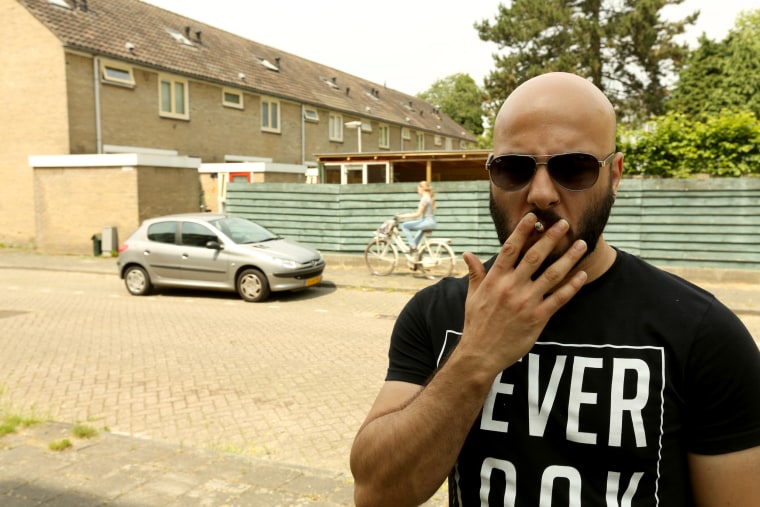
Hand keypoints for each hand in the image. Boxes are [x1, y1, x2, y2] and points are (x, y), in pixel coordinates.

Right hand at [459, 212, 587, 375]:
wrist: (480, 354)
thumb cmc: (476, 324)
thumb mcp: (472, 296)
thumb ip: (475, 273)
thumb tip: (468, 254)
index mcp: (495, 279)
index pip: (510, 249)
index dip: (522, 231)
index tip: (533, 217)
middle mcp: (511, 287)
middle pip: (534, 256)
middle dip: (551, 238)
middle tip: (564, 223)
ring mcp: (526, 302)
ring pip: (551, 275)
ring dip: (569, 258)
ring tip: (581, 244)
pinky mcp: (538, 318)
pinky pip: (559, 298)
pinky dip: (572, 286)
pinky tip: (582, 275)